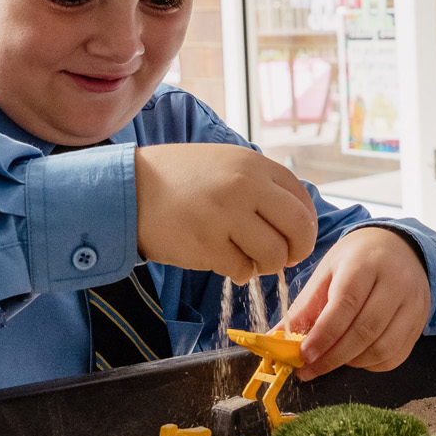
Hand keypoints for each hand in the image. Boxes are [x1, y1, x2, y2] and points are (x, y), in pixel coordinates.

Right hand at [135, 144, 318, 280]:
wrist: (129, 188)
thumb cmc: (178, 178)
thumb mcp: (225, 163)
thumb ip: (259, 183)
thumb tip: (295, 217)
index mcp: (253, 165)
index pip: (302, 199)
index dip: (306, 224)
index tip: (298, 236)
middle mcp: (245, 187)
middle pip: (298, 229)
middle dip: (297, 249)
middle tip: (285, 256)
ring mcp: (226, 217)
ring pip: (273, 255)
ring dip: (266, 264)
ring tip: (250, 258)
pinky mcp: (206, 246)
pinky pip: (242, 270)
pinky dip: (240, 272)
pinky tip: (227, 262)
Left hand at [278, 226, 431, 377]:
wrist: (399, 247)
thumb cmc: (357, 260)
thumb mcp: (327, 273)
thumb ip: (304, 308)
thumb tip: (274, 340)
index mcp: (366, 263)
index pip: (346, 303)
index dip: (324, 334)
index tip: (304, 355)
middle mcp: (396, 282)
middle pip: (366, 329)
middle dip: (334, 356)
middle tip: (311, 369)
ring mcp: (414, 303)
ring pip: (384, 347)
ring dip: (353, 362)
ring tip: (332, 360)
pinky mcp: (421, 321)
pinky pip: (397, 355)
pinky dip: (372, 365)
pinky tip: (355, 358)